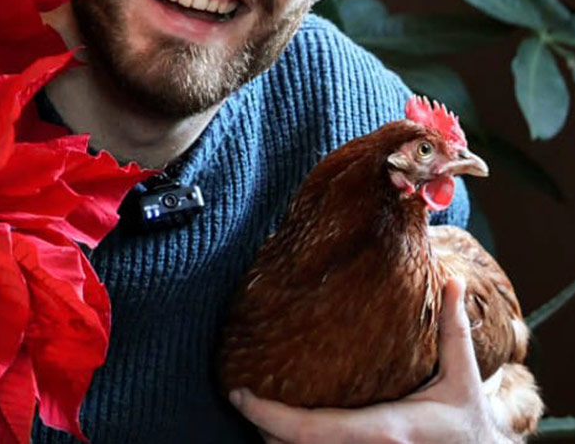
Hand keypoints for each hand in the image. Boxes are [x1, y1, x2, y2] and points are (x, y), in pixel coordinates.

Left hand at [229, 278, 513, 443]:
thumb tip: (452, 279)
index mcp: (384, 429)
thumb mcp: (463, 377)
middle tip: (243, 397)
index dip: (266, 415)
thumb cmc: (469, 423)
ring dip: (275, 441)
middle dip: (262, 428)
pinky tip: (282, 433)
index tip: (238, 394)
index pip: (307, 429)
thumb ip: (453, 330)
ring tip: (258, 413)